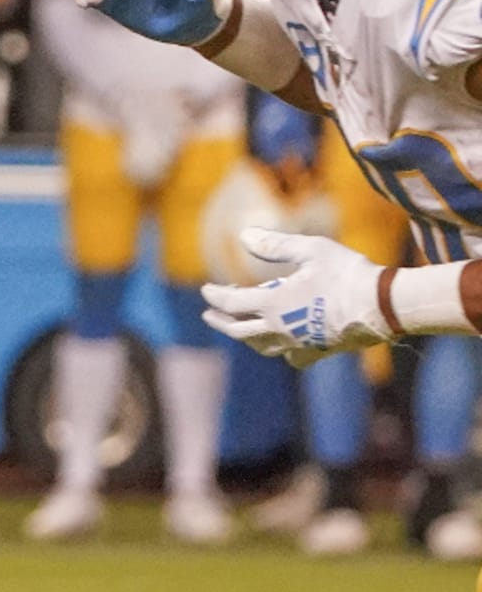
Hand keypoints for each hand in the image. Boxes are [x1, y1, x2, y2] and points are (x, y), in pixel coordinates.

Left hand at [201, 226, 391, 368]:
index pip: (232, 304)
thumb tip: (244, 234)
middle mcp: (282, 328)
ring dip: (245, 336)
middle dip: (221, 321)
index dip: (215, 297)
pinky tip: (281, 344)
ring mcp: (301, 343)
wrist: (385, 307)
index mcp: (274, 304)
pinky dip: (279, 349)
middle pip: (239, 331)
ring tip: (238, 326)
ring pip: (263, 346)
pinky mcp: (320, 350)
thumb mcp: (310, 250)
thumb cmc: (347, 273)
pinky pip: (292, 356)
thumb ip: (275, 244)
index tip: (205, 290)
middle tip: (208, 313)